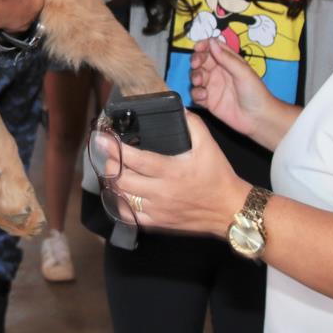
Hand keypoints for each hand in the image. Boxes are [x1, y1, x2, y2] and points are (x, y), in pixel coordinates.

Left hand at [108, 111, 250, 236]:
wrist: (230, 209)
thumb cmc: (218, 176)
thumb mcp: (209, 145)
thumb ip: (193, 124)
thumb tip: (178, 109)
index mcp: (172, 171)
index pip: (135, 160)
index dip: (115, 148)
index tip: (103, 138)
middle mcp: (161, 192)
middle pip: (122, 179)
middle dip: (110, 164)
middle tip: (108, 153)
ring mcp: (157, 210)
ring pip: (122, 197)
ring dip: (112, 183)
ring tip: (112, 170)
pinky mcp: (158, 223)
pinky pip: (129, 215)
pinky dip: (119, 203)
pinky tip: (119, 193)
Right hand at [189, 38, 293, 146]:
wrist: (258, 118)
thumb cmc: (256, 94)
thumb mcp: (243, 72)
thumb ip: (226, 58)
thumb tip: (212, 42)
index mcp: (229, 62)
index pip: (213, 48)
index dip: (204, 45)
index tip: (198, 48)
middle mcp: (219, 72)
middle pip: (201, 60)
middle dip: (196, 60)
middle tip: (196, 64)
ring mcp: (213, 86)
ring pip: (196, 76)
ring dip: (195, 76)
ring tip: (199, 82)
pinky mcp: (208, 101)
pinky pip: (196, 94)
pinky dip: (196, 93)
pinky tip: (204, 96)